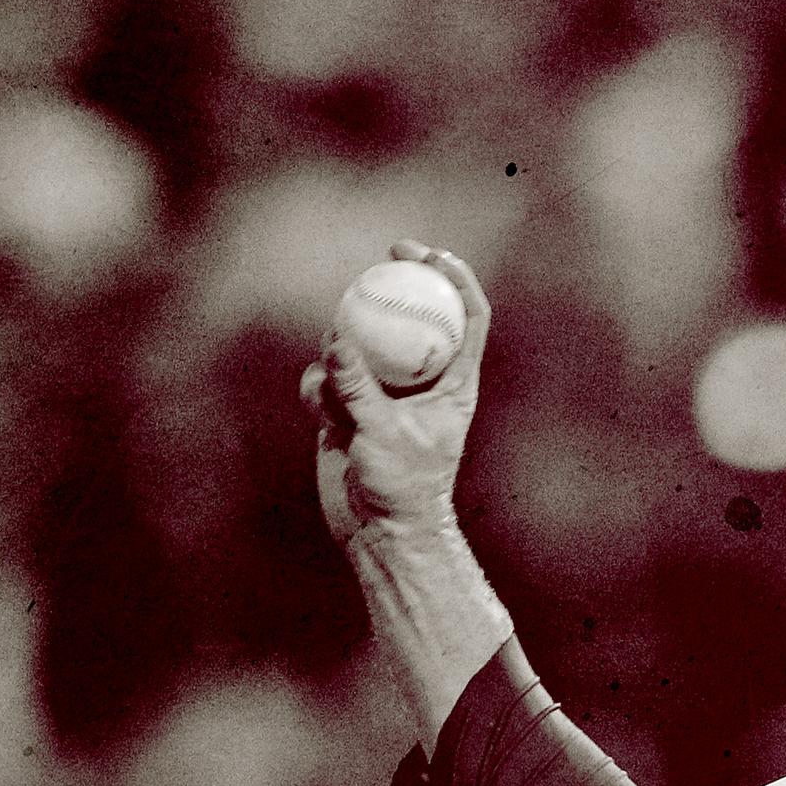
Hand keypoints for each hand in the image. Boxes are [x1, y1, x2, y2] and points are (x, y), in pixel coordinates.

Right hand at [301, 240, 489, 546]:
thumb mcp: (383, 434)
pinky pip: (326, 379)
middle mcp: (420, 382)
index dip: (454, 279)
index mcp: (453, 383)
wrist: (379, 531)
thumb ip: (358, 387)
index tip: (429, 254)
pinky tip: (320, 410)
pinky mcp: (348, 409)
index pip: (466, 317)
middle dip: (394, 282)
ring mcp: (382, 393)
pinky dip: (319, 388)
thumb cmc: (403, 488)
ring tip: (338, 380)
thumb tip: (337, 339)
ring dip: (342, 349)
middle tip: (381, 258)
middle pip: (411, 316)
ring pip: (359, 344)